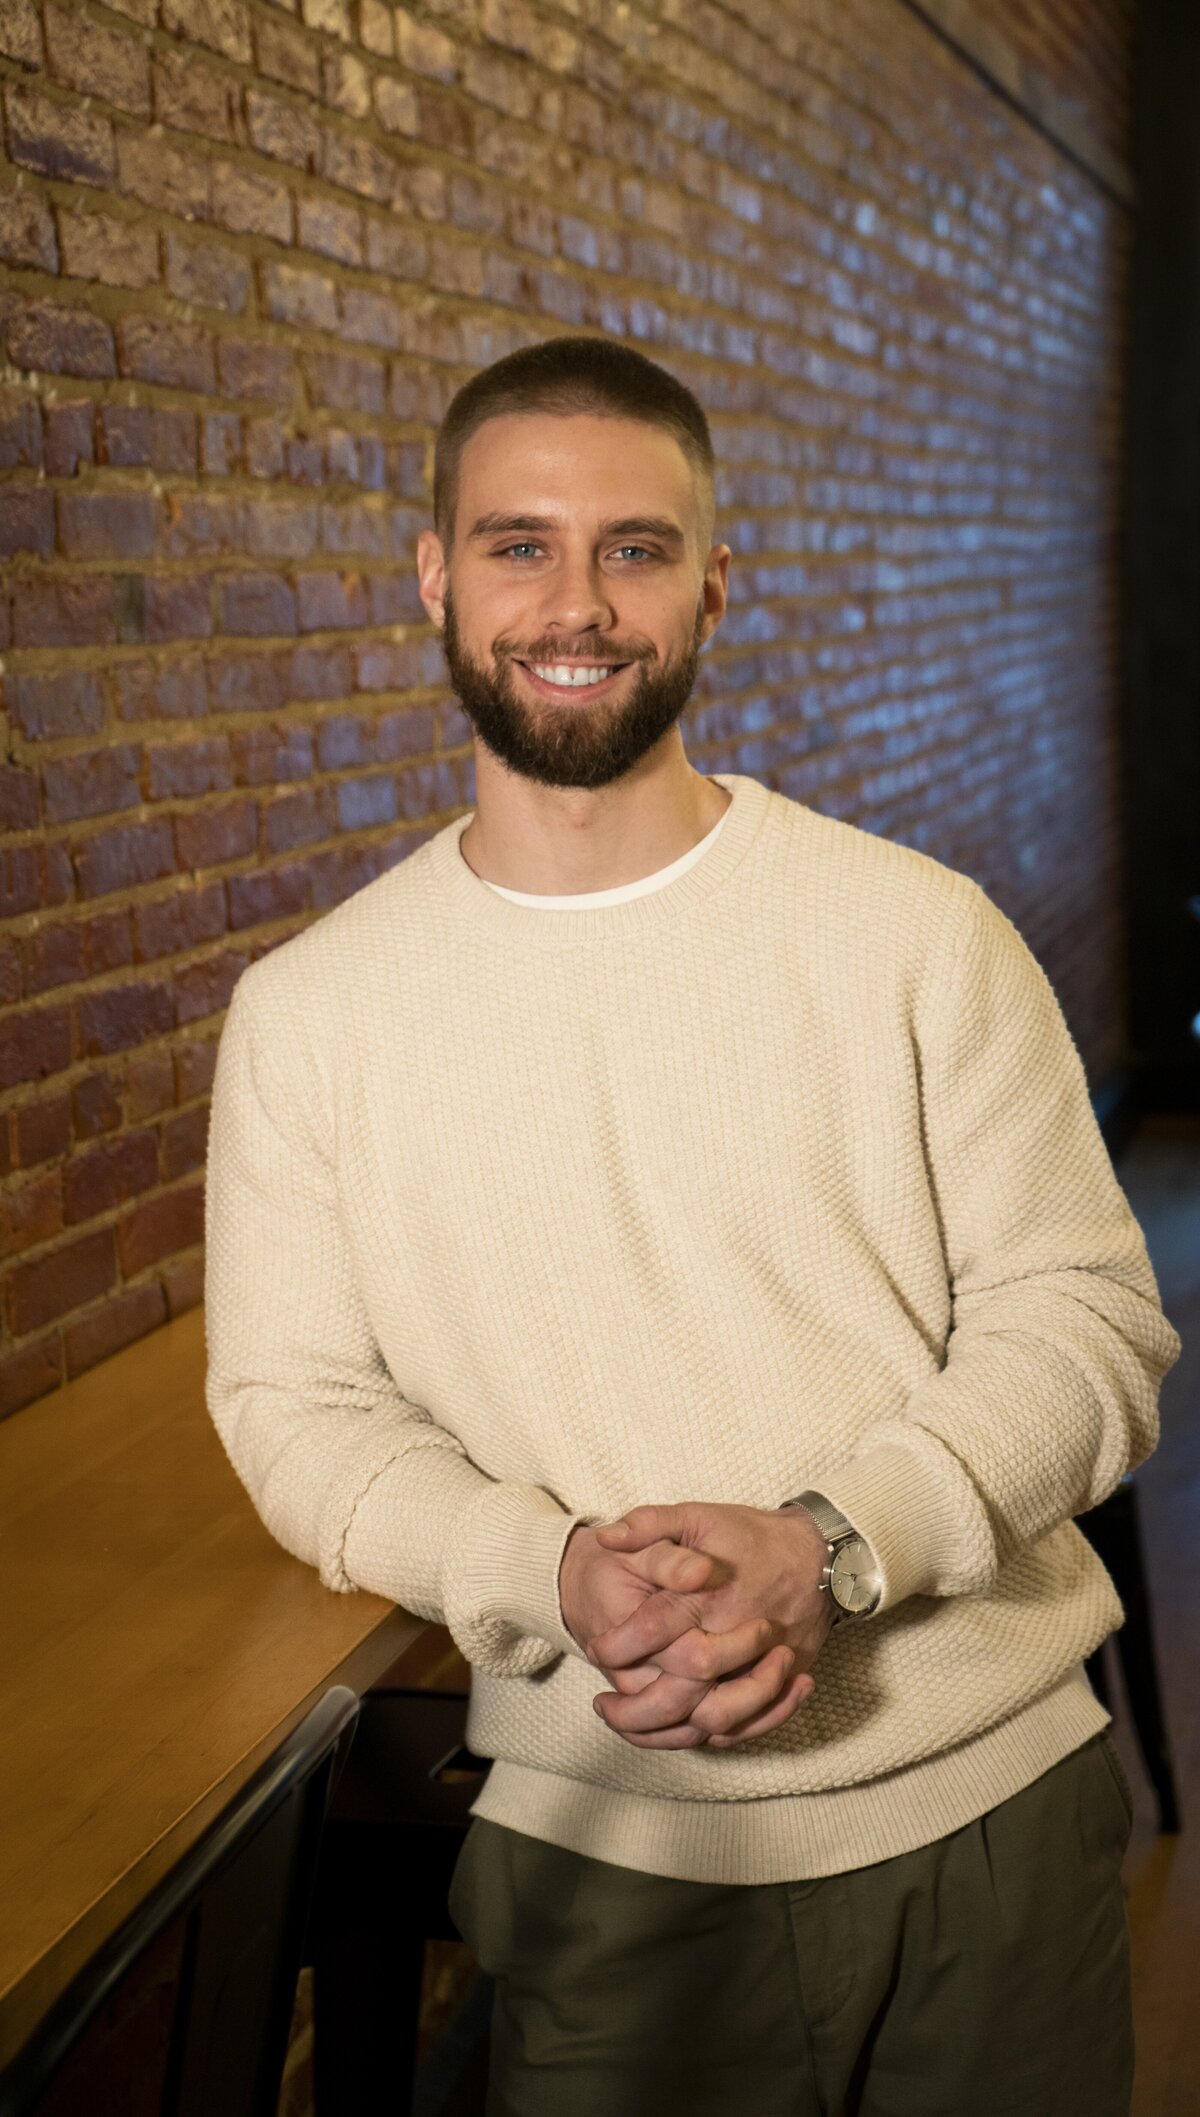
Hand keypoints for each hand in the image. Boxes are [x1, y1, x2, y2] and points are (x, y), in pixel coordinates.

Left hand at [588, 1502, 836, 1749]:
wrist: (818, 1554)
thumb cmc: (753, 1536)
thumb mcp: (698, 1516)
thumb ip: (649, 1525)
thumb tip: (605, 1537)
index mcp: (707, 1597)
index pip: (652, 1630)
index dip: (617, 1646)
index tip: (596, 1650)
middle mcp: (734, 1639)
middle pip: (681, 1693)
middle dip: (633, 1709)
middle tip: (603, 1707)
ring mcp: (761, 1668)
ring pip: (712, 1720)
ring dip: (666, 1733)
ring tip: (630, 1725)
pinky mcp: (779, 1685)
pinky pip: (744, 1727)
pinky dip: (706, 1737)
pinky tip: (678, 1730)